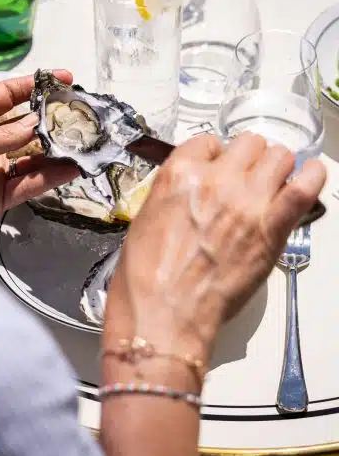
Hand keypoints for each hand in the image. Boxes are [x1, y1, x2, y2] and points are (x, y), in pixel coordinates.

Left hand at [0, 70, 78, 241]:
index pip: (8, 95)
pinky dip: (51, 178)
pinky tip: (71, 169)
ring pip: (33, 158)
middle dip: (53, 121)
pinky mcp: (0, 197)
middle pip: (26, 127)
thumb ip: (2, 136)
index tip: (63, 80)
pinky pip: (30, 185)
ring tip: (84, 145)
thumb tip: (36, 124)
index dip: (35, 85)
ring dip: (57, 153)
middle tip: (80, 117)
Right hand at [104, 132, 325, 367]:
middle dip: (247, 158)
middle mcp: (217, 180)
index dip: (213, 156)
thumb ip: (175, 193)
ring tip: (269, 186)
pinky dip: (311, 177)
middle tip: (243, 178)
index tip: (215, 170)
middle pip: (249, 143)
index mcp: (180, 174)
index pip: (208, 142)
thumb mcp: (146, 218)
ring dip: (275, 168)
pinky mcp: (271, 229)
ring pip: (280, 157)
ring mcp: (247, 202)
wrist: (163, 313)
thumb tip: (194, 189)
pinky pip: (304, 188)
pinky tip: (308, 177)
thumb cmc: (145, 274)